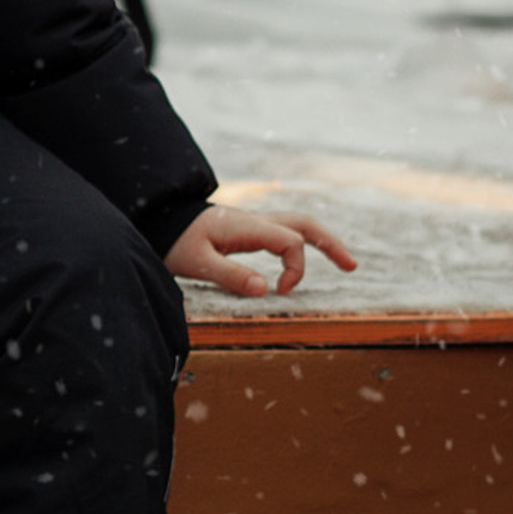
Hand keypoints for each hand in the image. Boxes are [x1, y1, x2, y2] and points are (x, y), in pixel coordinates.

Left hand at [164, 203, 357, 298]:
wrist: (161, 220)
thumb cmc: (176, 242)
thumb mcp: (196, 263)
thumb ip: (229, 274)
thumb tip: (264, 289)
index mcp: (247, 227)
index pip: (290, 241)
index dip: (295, 269)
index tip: (278, 293)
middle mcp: (255, 221)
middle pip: (304, 224)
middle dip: (330, 243)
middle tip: (351, 266)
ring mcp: (253, 224)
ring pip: (296, 224)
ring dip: (320, 240)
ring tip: (342, 261)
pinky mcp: (247, 231)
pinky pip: (283, 232)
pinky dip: (300, 243)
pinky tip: (300, 259)